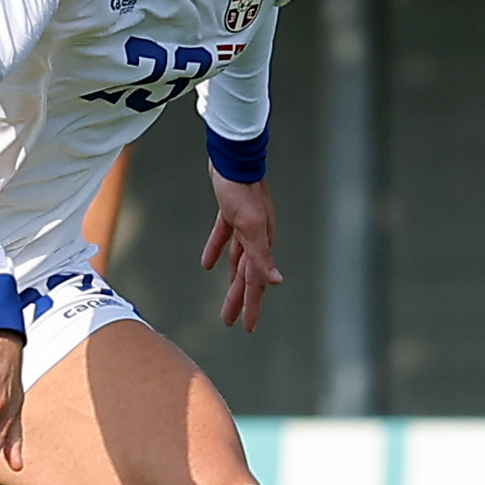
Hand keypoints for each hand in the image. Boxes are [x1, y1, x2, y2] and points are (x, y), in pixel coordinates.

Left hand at [200, 170, 281, 331]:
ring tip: (225, 301)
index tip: (247, 327)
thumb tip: (277, 281)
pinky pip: (224, 239)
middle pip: (247, 276)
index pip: (256, 282)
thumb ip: (261, 255)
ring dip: (231, 280)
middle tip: (231, 322)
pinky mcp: (230, 213)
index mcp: (262, 243)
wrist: (233, 157)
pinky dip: (216, 251)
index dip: (252, 305)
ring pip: (237, 261)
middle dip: (239, 299)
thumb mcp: (250, 226)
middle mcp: (256, 237)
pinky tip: (206, 264)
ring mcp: (244, 225)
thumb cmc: (241, 190)